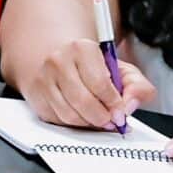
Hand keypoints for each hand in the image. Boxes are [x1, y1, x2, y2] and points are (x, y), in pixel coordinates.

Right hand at [16, 37, 158, 130]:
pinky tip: (82, 116)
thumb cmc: (93, 66)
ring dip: (88, 123)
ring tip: (98, 119)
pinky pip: (56, 120)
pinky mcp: (35, 95)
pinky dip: (73, 124)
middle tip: (111, 121)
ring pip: (68, 115)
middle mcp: (58, 61)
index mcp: (82, 48)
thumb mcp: (122, 69)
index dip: (114, 103)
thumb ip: (137, 86)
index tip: (120, 112)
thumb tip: (129, 107)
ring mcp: (43, 78)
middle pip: (82, 101)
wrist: (61, 58)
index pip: (100, 83)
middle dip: (101, 118)